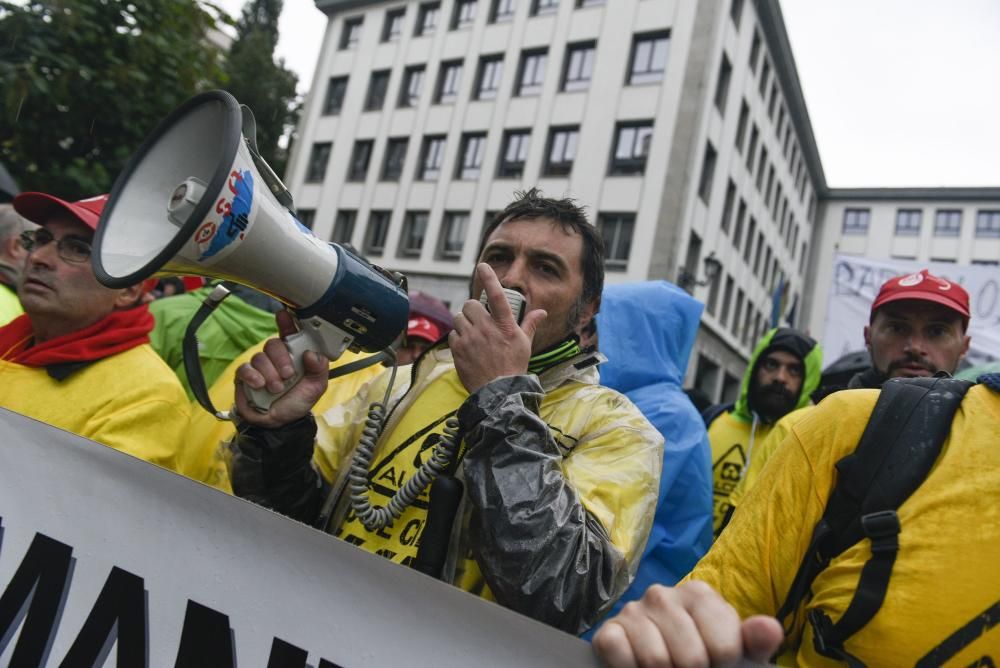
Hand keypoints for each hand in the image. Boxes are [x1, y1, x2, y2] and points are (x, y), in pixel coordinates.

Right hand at [233, 310, 329, 428]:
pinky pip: (245, 368)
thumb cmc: (297, 402)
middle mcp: (276, 357)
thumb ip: (319, 369)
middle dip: (281, 359)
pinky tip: (260, 385)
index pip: (289, 333)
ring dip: (270, 374)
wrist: (280, 424)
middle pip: (273, 344)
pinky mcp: (245, 376)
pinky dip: (253, 376)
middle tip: (288, 375)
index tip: (284, 315)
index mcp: (294, 355)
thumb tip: (312, 354)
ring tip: (277, 388)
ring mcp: (260, 366)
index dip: (286, 322)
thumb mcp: (316, 386)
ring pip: (260, 357)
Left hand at [449, 263, 546, 393]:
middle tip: (478, 320)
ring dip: (464, 323)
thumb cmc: (513, 367)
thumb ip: (530, 324)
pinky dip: (458, 337)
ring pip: (459, 317)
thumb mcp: (525, 344)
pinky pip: (453, 334)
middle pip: (470, 305)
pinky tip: (467, 346)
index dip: (490, 278)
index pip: (497, 296)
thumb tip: (542, 312)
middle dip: (472, 310)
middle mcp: (486, 329)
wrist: (498, 392)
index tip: (483, 266)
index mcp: (505, 325)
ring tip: (472, 334)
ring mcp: (471, 339)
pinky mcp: (458, 350)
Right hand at [592, 581, 782, 667]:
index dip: (723, 666)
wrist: (659, 657)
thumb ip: (753, 641)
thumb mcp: (732, 650)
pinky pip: (620, 655)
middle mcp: (663, 595)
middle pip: (691, 659)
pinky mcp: (608, 629)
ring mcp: (633, 610)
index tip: (716, 665)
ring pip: (657, 662)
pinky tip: (638, 666)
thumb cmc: (700, 652)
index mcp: (699, 595)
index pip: (724, 648)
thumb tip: (770, 629)